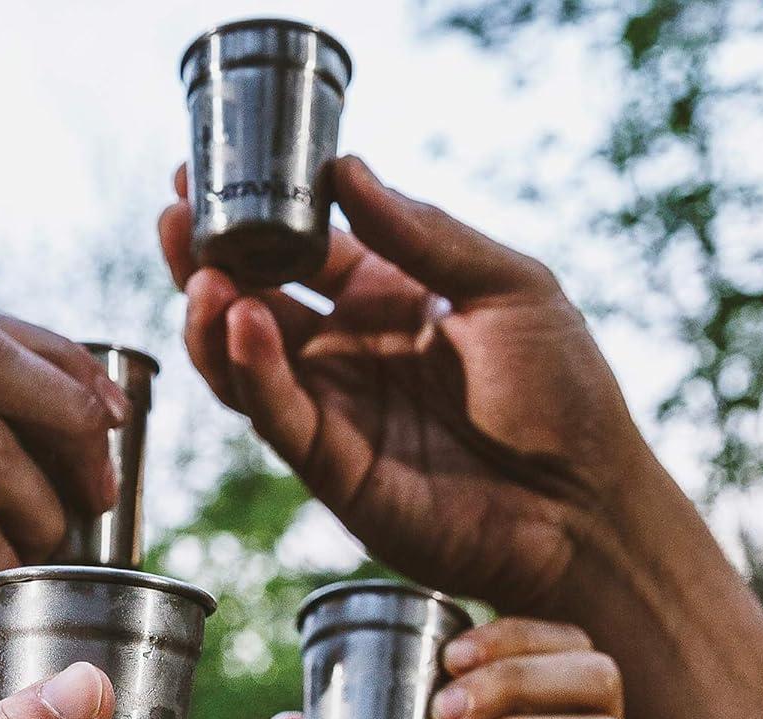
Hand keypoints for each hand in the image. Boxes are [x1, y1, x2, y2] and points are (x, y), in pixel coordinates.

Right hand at [159, 158, 649, 611]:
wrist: (587, 505)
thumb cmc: (565, 395)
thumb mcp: (509, 285)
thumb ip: (425, 234)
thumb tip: (345, 169)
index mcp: (388, 300)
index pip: (300, 250)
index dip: (253, 214)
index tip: (203, 174)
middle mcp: (348, 355)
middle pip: (254, 304)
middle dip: (208, 262)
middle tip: (175, 220)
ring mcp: (336, 414)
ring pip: (247, 366)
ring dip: (214, 321)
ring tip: (202, 276)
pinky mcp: (335, 471)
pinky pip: (280, 417)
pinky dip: (254, 373)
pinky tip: (241, 324)